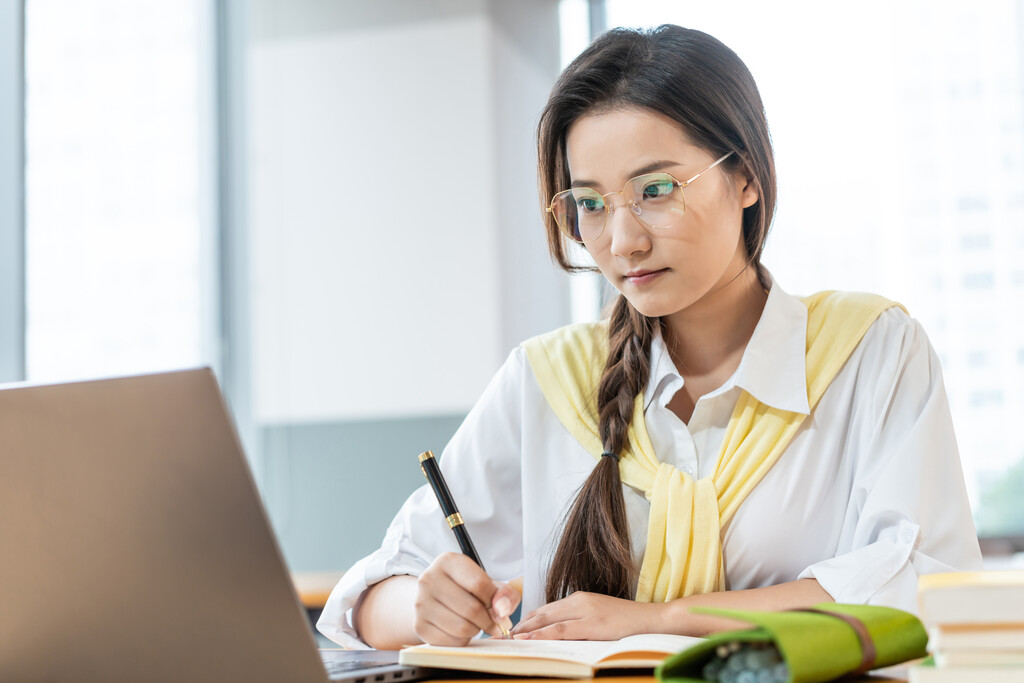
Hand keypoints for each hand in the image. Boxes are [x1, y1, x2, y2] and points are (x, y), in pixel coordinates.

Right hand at [414, 552, 520, 645]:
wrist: (435, 598)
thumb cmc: (465, 589)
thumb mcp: (487, 583)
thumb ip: (504, 593)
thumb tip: (503, 610)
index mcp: (448, 561)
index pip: (479, 584)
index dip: (496, 601)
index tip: (501, 609)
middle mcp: (429, 579)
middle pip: (471, 608)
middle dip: (488, 620)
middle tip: (492, 623)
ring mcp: (421, 603)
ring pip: (461, 627)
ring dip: (476, 630)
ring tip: (475, 624)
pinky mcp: (419, 625)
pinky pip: (450, 641)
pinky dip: (462, 640)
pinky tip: (462, 631)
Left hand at [511, 591, 666, 640]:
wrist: (651, 620)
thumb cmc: (627, 622)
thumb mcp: (599, 616)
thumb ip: (579, 620)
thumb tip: (558, 632)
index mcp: (580, 598)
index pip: (546, 608)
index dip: (528, 618)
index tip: (514, 628)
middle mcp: (579, 601)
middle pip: (543, 612)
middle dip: (522, 624)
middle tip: (504, 635)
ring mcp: (585, 612)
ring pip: (548, 621)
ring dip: (527, 630)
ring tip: (511, 638)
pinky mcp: (592, 625)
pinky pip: (561, 630)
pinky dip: (542, 635)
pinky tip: (529, 639)